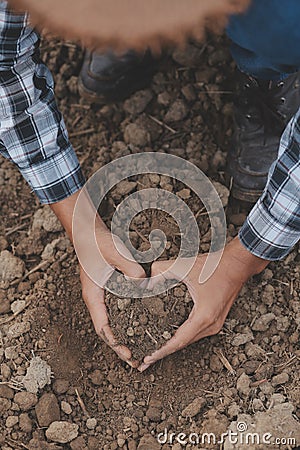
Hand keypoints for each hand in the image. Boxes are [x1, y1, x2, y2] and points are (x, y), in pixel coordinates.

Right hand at [51, 190, 145, 366]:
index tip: (127, 355)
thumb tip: (144, 283)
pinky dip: (128, 323)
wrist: (89, 234)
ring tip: (140, 351)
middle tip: (137, 362)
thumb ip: (129, 268)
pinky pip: (119, 312)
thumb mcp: (115, 253)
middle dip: (121, 347)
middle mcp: (97, 300)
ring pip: (113, 323)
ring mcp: (103, 296)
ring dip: (125, 337)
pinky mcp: (111, 291)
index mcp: (93, 296)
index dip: (115, 343)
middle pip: (108, 330)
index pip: (102, 327)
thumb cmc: (98, 244)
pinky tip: (140, 325)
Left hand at [138, 236, 268, 370]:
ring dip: (172, 347)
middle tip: (144, 362)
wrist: (238, 264)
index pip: (178, 341)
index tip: (146, 360)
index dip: (161, 351)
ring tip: (154, 353)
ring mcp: (215, 324)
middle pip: (183, 345)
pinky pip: (195, 334)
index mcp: (203, 317)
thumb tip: (144, 282)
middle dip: (163, 353)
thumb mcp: (183, 266)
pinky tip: (169, 338)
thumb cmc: (215, 266)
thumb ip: (160, 271)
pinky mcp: (215, 320)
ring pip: (189, 340)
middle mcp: (211, 325)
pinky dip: (181, 338)